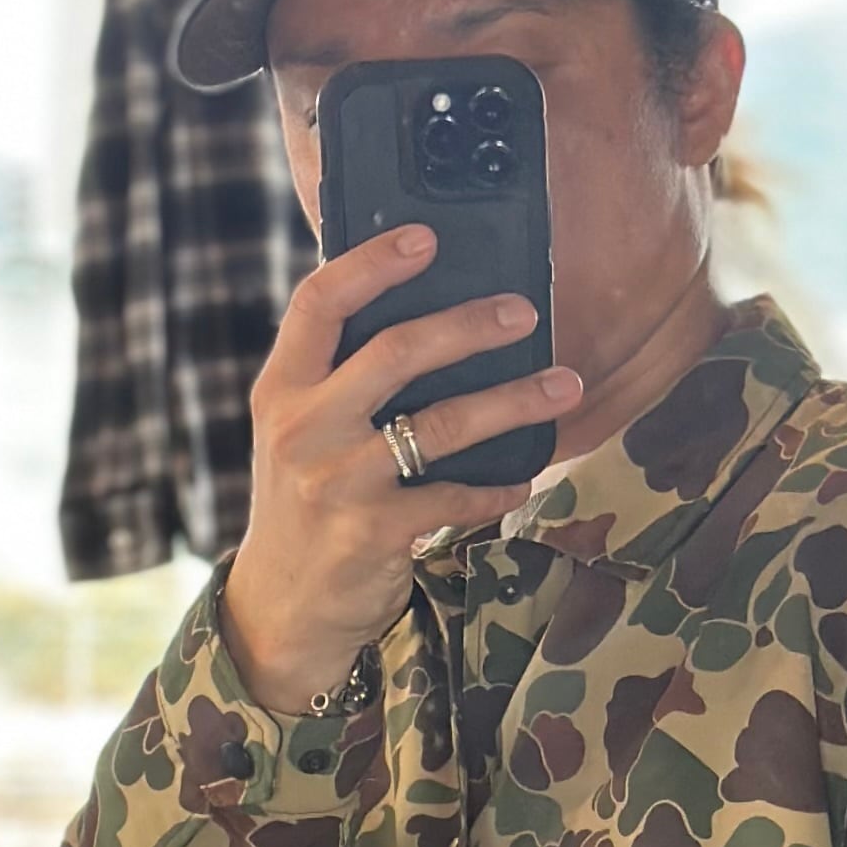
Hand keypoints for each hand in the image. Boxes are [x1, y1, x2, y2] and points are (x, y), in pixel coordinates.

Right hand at [221, 227, 583, 715]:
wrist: (283, 608)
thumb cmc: (304, 506)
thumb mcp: (297, 435)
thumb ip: (337, 381)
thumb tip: (422, 318)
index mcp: (282, 390)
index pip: (318, 304)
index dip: (372, 263)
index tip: (426, 237)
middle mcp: (305, 428)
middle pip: (396, 352)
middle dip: (469, 325)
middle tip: (523, 312)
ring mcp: (339, 482)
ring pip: (442, 424)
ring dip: (514, 401)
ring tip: (564, 385)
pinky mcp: (374, 532)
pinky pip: (456, 498)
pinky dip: (498, 488)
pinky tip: (525, 478)